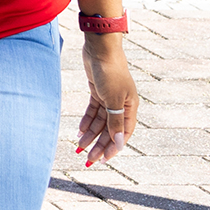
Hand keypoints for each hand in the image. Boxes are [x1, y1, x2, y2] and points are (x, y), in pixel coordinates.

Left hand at [76, 35, 137, 166]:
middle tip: (89, 159)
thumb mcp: (112, 99)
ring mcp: (109, 98)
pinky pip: (93, 111)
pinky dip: (86, 121)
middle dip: (99, 145)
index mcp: (130, 107)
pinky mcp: (97, 91)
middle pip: (110, 130)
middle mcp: (121, 104)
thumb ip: (115, 121)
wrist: (100, 49)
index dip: (114, 147)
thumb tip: (119, 142)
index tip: (104, 160)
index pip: (123, 133)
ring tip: (80, 147)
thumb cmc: (110, 72)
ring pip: (100, 122)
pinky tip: (79, 131)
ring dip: (90, 135)